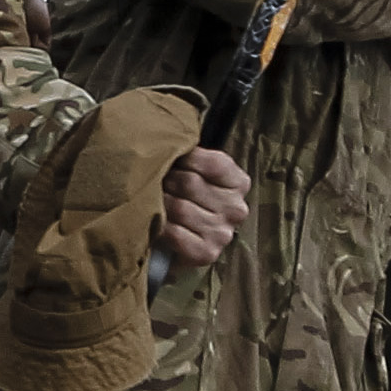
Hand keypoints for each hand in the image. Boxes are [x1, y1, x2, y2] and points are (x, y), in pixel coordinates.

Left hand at [151, 149, 247, 271]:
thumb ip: (190, 154)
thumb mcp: (195, 170)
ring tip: (151, 200)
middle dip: (166, 180)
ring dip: (159, 203)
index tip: (169, 161)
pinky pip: (175, 233)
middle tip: (151, 181)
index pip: (211, 162)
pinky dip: (160, 226)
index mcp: (239, 182)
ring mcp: (223, 233)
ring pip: (180, 208)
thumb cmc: (186, 198)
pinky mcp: (207, 253)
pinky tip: (155, 223)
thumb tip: (169, 137)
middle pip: (190, 183)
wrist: (178, 244)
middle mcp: (237, 209)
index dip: (183, 159)